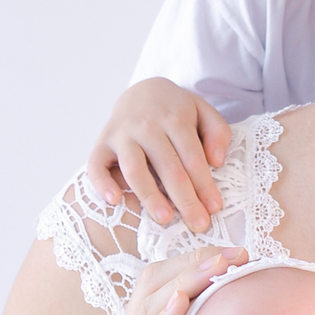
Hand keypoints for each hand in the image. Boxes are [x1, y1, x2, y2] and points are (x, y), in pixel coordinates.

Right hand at [87, 78, 232, 232]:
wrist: (141, 90)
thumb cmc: (176, 110)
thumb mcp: (204, 111)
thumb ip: (217, 132)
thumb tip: (216, 161)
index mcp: (175, 119)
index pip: (192, 157)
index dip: (204, 184)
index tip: (214, 208)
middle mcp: (147, 126)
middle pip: (168, 167)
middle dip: (184, 199)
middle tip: (197, 223)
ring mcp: (122, 134)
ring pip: (135, 169)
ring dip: (149, 195)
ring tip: (164, 219)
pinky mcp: (102, 142)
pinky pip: (96, 164)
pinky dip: (102, 183)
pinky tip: (114, 201)